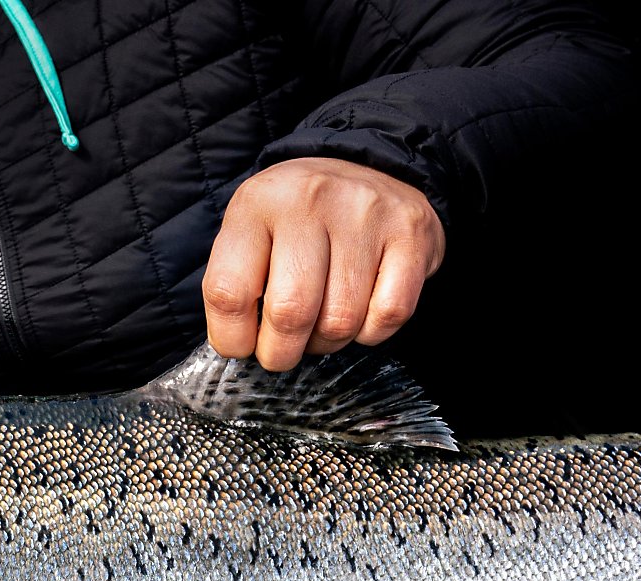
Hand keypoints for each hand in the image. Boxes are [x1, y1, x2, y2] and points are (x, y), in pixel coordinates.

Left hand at [204, 157, 443, 371]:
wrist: (369, 168)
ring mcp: (365, 214)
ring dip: (328, 341)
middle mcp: (310, 200)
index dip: (232, 338)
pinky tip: (362, 312)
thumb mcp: (252, 230)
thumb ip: (237, 283)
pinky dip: (371, 331)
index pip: (228, 292)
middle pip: (290, 313)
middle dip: (281, 352)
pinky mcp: (411, 233)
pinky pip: (387, 315)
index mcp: (257, 203)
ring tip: (322, 323)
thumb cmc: (301, 219)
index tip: (242, 346)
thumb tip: (240, 347)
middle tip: (282, 352)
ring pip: (341, 321)